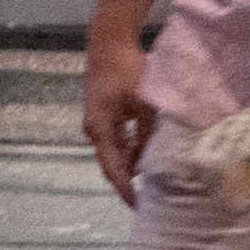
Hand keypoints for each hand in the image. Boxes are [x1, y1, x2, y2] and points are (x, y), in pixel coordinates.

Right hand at [83, 33, 155, 205]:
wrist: (109, 42)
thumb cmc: (127, 70)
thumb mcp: (144, 105)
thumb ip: (147, 134)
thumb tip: (155, 159)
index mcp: (99, 130)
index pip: (113, 169)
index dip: (125, 190)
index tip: (138, 206)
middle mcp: (94, 130)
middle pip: (112, 163)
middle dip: (129, 180)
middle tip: (149, 196)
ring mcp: (97, 122)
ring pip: (116, 151)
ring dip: (132, 161)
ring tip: (153, 176)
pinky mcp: (104, 114)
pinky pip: (117, 138)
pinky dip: (131, 146)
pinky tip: (147, 150)